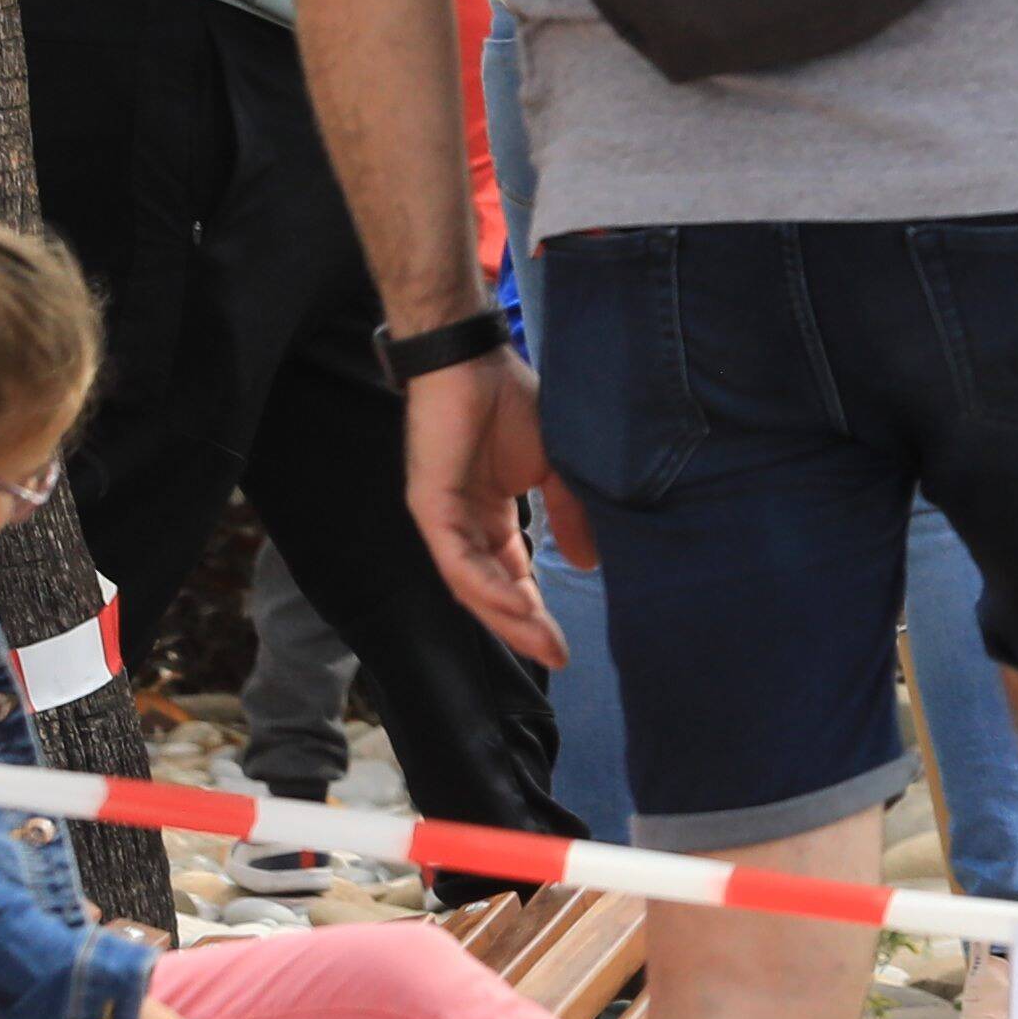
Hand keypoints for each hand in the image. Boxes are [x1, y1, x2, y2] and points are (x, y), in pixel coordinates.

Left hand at [402, 353, 579, 667]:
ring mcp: (443, 519)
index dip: (537, 611)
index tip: (566, 643)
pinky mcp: (430, 507)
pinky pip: (456, 559)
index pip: (512, 576)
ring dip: (505, 615)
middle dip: (522, 626)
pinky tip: (515, 604)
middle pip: (490, 590)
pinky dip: (485, 585)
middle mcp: (462, 526)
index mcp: (488, 517)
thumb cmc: (510, 403)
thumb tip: (587, 565)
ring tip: (540, 638)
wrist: (472, 363)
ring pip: (471, 583)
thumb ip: (568, 515)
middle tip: (557, 655)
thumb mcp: (554, 469)